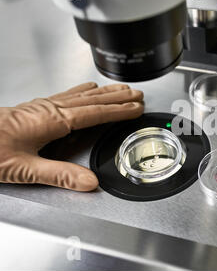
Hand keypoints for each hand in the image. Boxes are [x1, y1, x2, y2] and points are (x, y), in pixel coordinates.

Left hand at [0, 82, 143, 191]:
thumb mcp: (25, 169)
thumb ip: (60, 175)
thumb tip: (89, 182)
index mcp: (54, 121)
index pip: (96, 113)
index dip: (119, 110)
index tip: (136, 107)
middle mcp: (51, 109)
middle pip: (93, 99)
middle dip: (118, 96)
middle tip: (137, 93)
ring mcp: (43, 106)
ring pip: (82, 94)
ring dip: (105, 91)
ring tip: (120, 88)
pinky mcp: (36, 108)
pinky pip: (68, 94)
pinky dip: (84, 91)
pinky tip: (85, 90)